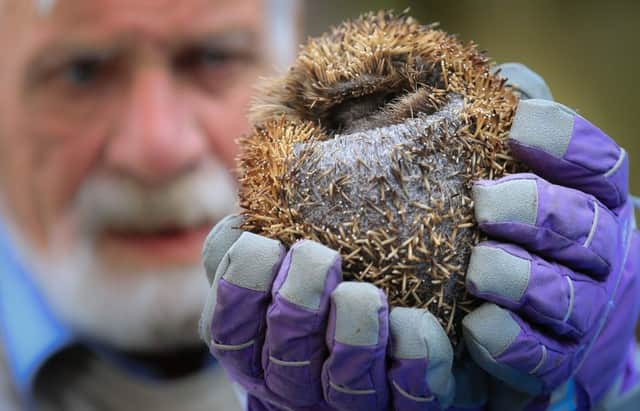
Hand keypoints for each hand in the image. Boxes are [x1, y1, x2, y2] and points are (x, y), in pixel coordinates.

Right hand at [199, 215, 471, 410]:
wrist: (382, 354)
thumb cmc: (319, 291)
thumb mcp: (280, 270)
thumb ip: (262, 239)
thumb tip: (254, 199)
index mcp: (255, 347)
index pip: (227, 327)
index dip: (240, 286)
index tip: (267, 243)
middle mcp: (293, 382)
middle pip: (283, 352)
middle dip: (298, 301)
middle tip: (318, 256)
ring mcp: (346, 401)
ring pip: (342, 380)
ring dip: (354, 333)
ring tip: (364, 293)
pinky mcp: (401, 407)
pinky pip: (407, 395)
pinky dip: (413, 357)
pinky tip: (414, 321)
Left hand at [462, 63, 639, 409]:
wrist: (525, 313)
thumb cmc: (509, 223)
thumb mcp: (512, 167)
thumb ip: (509, 125)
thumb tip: (506, 80)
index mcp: (590, 198)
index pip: (598, 164)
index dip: (564, 143)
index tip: (517, 127)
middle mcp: (598, 252)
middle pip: (586, 227)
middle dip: (538, 212)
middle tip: (485, 203)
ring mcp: (581, 309)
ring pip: (567, 295)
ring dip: (523, 279)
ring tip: (479, 268)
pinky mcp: (554, 358)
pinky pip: (541, 356)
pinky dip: (512, 343)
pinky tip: (477, 325)